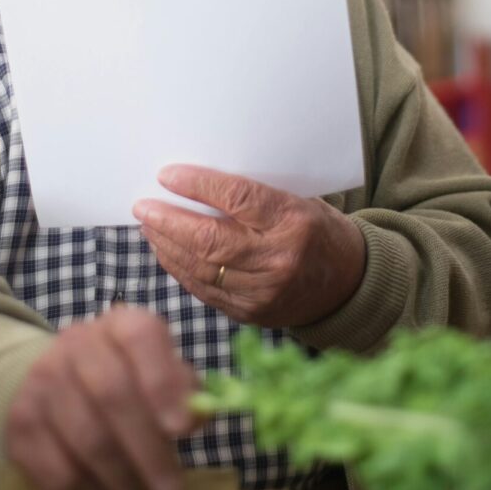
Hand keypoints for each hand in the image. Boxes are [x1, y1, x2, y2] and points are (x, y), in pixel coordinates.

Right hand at [5, 307, 197, 489]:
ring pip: (86, 438)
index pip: (140, 336)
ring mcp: (44, 379)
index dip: (161, 381)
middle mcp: (78, 342)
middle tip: (170, 488)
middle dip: (147, 450)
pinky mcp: (22, 421)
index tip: (181, 428)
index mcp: (120, 323)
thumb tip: (196, 415)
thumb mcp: (157, 370)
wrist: (56, 377)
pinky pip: (58, 470)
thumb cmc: (125, 377)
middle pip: (112, 394)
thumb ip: (182, 389)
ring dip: (121, 478)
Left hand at [133, 165, 366, 328]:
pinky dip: (180, 269)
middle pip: (210, 239)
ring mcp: (263, 292)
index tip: (167, 175)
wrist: (347, 284)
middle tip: (143, 205)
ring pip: (201, 268)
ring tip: (149, 225)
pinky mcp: (250, 314)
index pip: (237, 199)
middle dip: (169, 221)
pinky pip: (204, 290)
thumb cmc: (317, 230)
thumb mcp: (296, 200)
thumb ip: (253, 197)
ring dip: (167, 245)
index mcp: (293, 220)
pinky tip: (167, 251)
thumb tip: (194, 184)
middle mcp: (278, 259)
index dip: (197, 185)